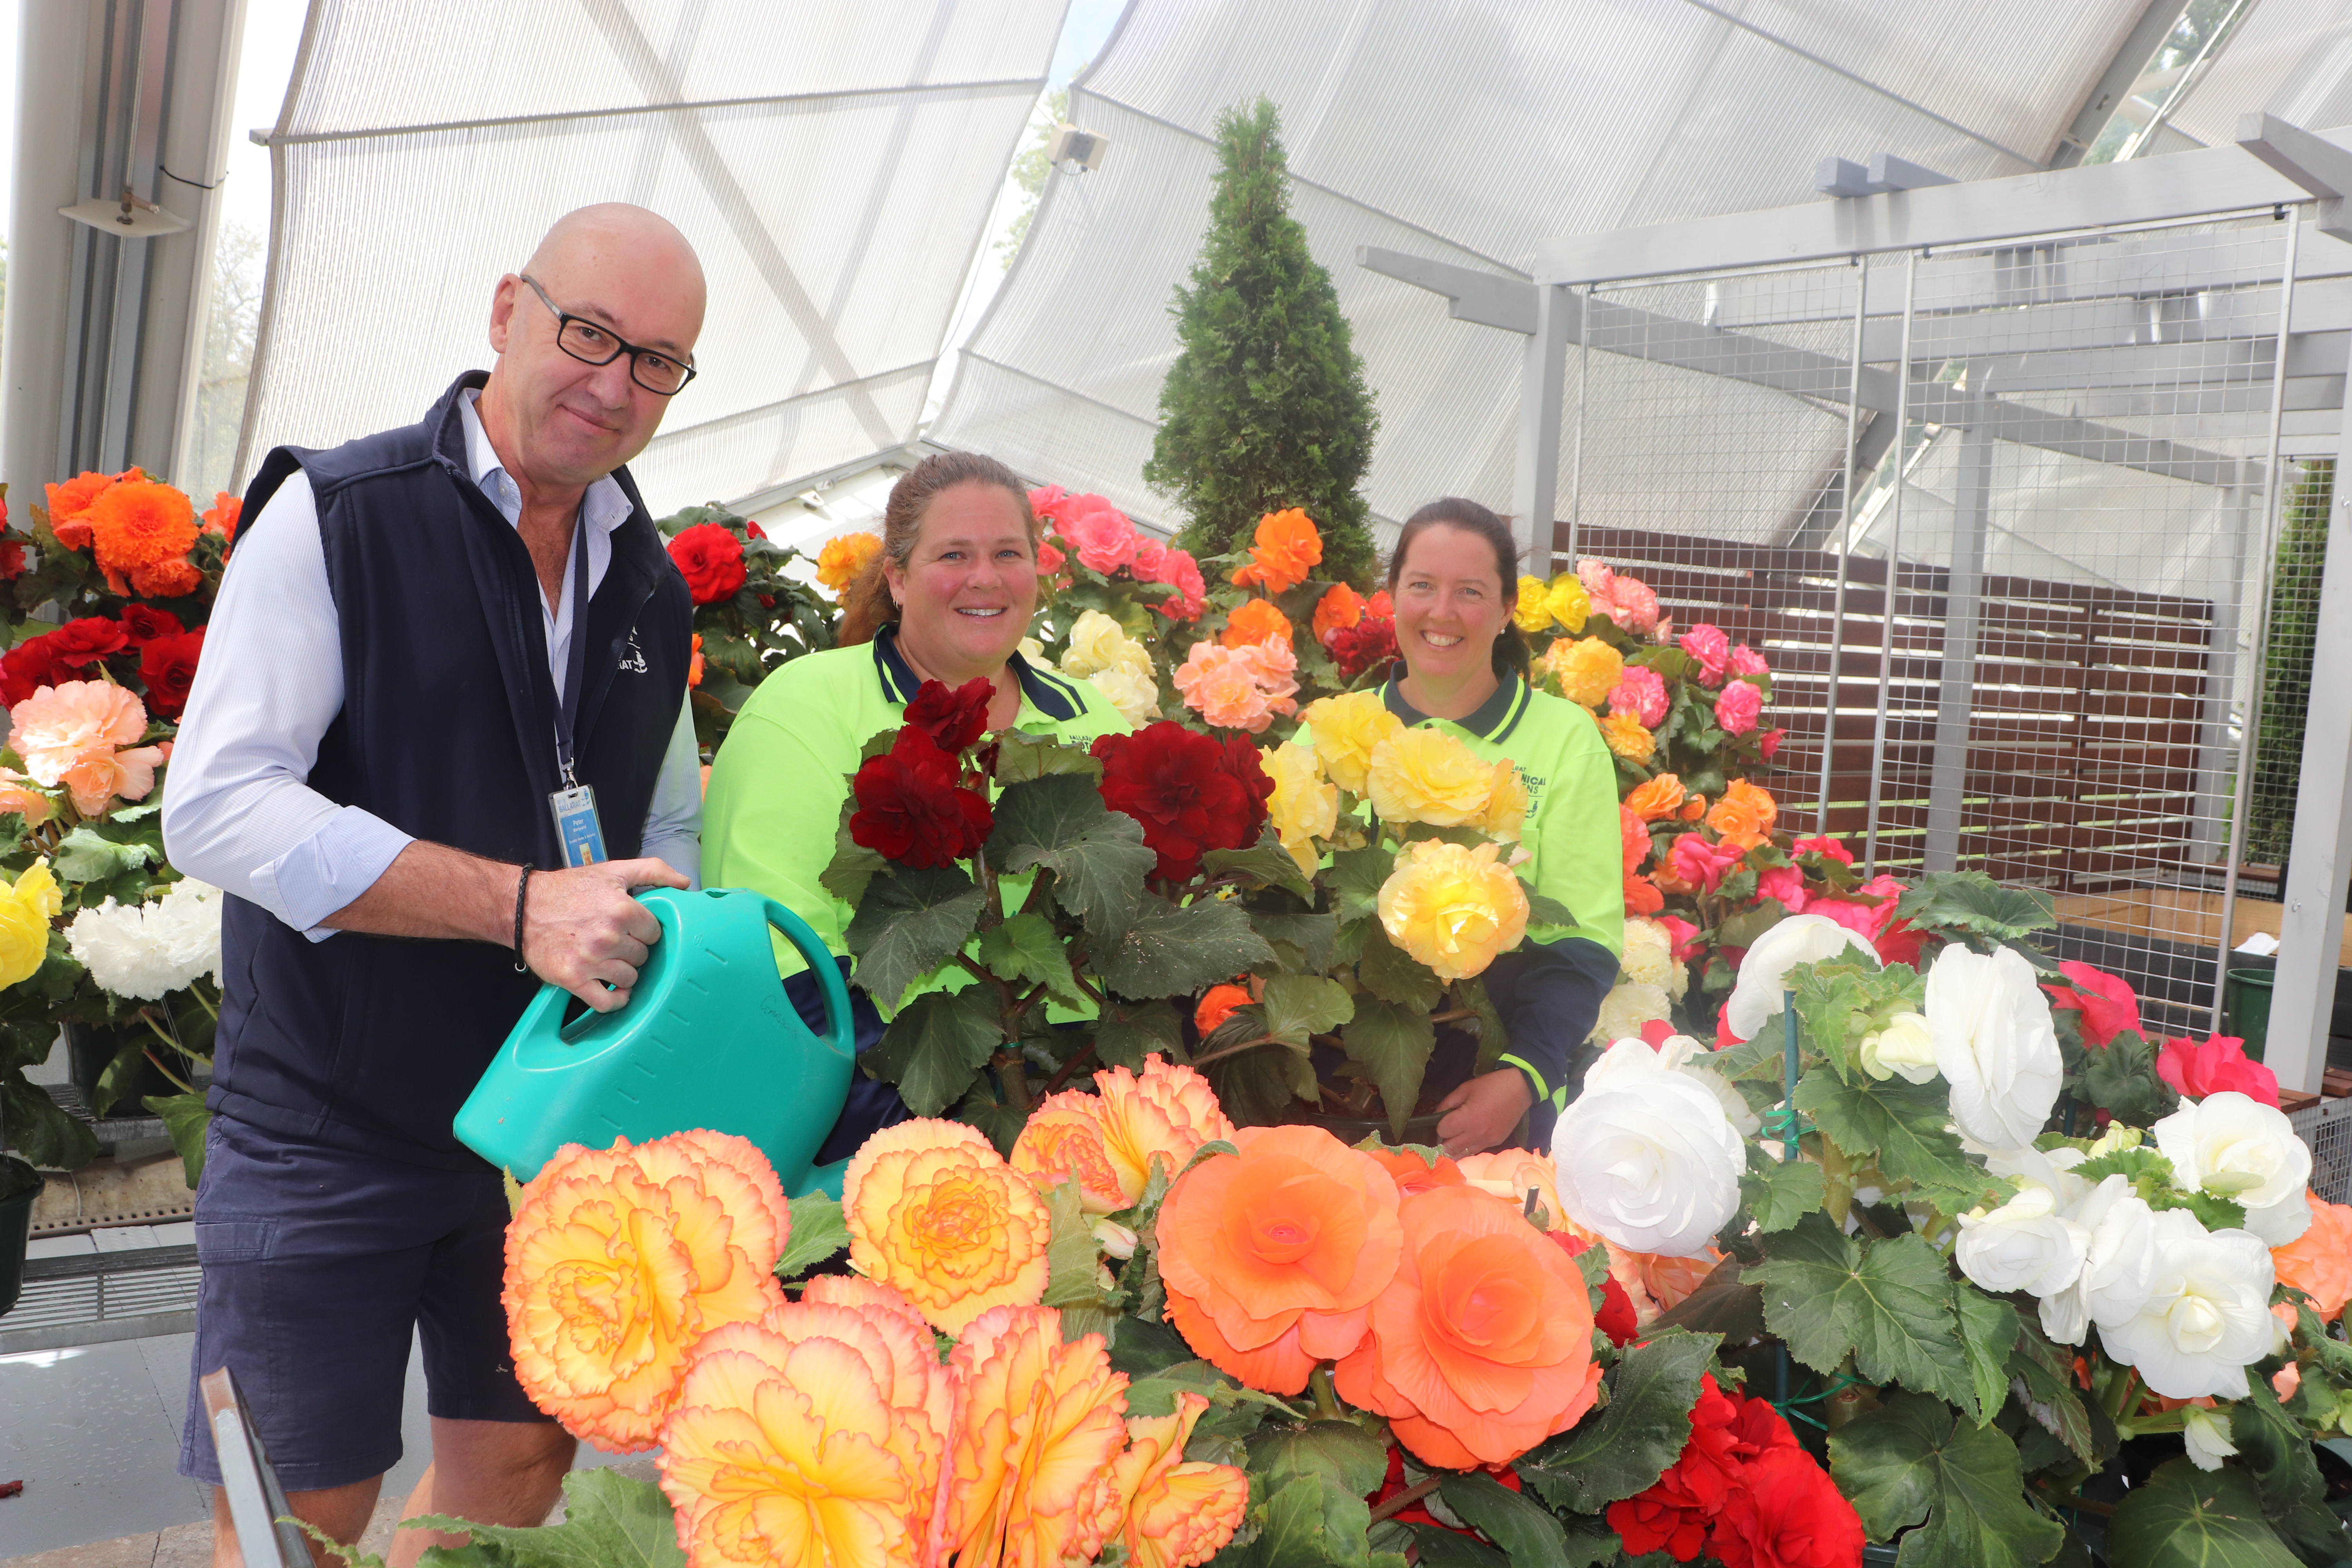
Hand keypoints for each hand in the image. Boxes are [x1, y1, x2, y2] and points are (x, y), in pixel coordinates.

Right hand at [520, 857, 688, 1011]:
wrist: (522, 908)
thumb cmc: (568, 889)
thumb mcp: (612, 871)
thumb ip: (652, 871)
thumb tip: (684, 883)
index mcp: (623, 910)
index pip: (654, 933)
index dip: (644, 931)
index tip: (631, 928)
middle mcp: (609, 937)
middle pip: (642, 957)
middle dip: (632, 950)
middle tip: (615, 942)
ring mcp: (591, 961)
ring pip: (629, 979)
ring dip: (623, 973)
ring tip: (609, 961)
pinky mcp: (573, 979)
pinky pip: (607, 1002)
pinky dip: (615, 1000)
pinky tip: (614, 991)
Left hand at [1434, 1068, 1535, 1158]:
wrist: (1519, 1089)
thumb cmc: (1490, 1085)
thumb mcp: (1465, 1088)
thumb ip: (1448, 1103)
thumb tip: (1437, 1115)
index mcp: (1467, 1118)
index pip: (1443, 1131)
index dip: (1440, 1126)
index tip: (1443, 1120)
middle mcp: (1476, 1134)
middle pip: (1450, 1148)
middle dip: (1443, 1141)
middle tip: (1444, 1134)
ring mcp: (1487, 1141)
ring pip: (1462, 1154)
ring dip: (1455, 1149)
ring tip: (1452, 1141)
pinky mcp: (1496, 1143)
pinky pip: (1476, 1151)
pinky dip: (1468, 1147)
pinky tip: (1468, 1139)